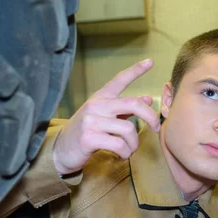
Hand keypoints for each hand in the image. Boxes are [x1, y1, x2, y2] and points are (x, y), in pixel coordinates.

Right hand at [52, 59, 160, 174]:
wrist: (61, 150)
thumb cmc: (87, 132)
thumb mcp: (105, 116)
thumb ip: (126, 108)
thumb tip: (148, 98)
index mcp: (100, 97)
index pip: (119, 80)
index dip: (136, 70)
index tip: (150, 62)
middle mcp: (96, 105)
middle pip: (133, 104)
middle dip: (151, 117)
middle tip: (157, 129)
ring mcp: (91, 120)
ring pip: (128, 130)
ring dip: (134, 144)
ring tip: (130, 150)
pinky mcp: (89, 137)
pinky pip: (119, 145)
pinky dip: (125, 153)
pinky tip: (122, 155)